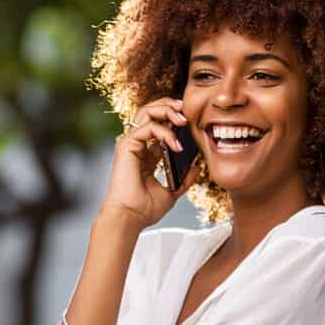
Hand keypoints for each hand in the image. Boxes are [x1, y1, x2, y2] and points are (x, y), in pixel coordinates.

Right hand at [101, 97, 201, 228]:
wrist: (131, 218)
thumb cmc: (144, 209)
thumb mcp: (171, 191)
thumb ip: (184, 179)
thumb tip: (197, 168)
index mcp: (145, 154)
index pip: (159, 125)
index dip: (174, 118)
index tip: (191, 120)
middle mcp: (136, 145)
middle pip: (150, 111)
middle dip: (169, 106)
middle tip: (186, 109)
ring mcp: (130, 144)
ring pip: (146, 112)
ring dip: (166, 110)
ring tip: (183, 118)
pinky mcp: (126, 145)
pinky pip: (147, 128)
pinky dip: (164, 132)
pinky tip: (176, 145)